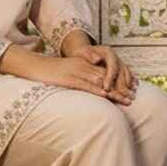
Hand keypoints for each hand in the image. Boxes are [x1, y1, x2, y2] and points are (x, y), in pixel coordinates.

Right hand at [23, 48, 137, 105]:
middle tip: (133, 97)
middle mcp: (83, 67)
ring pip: (100, 82)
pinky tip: (107, 96)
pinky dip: (97, 91)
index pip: (105, 73)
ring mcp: (76, 72)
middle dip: (121, 88)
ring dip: (115, 92)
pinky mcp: (68, 79)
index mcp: (84, 64)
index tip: (129, 91)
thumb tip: (89, 89)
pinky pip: (86, 85)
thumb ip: (79, 78)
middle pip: (107, 78)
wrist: (33, 66)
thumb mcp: (67, 73)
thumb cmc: (48, 72)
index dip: (118, 82)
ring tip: (127, 100)